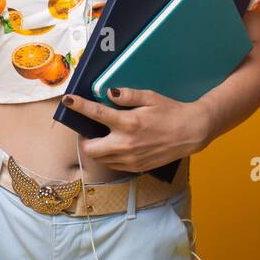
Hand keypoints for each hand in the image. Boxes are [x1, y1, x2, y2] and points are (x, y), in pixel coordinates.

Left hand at [64, 87, 211, 173]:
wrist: (191, 132)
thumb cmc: (171, 112)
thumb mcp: (150, 97)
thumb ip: (127, 95)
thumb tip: (108, 93)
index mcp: (129, 123)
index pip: (95, 114)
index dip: (78, 106)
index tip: (68, 101)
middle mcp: (126, 144)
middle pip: (90, 148)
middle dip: (84, 139)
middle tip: (90, 129)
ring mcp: (130, 159)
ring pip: (100, 159)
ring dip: (96, 148)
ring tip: (104, 137)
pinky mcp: (136, 167)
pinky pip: (112, 165)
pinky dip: (108, 156)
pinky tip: (116, 146)